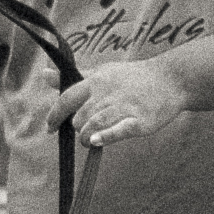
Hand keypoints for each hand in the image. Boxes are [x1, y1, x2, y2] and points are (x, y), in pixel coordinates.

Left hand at [60, 56, 191, 151]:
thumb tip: (44, 74)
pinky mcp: (139, 120)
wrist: (169, 79)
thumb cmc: (133, 78)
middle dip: (77, 128)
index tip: (50, 128)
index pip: (66, 98)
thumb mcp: (103, 72)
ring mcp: (123, 106)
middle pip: (79, 117)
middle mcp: (106, 93)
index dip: (54, 115)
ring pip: (93, 125)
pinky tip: (96, 141)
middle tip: (84, 132)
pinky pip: (118, 130)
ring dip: (87, 137)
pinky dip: (104, 137)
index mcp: (96, 81)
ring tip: (91, 140)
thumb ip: (75, 77)